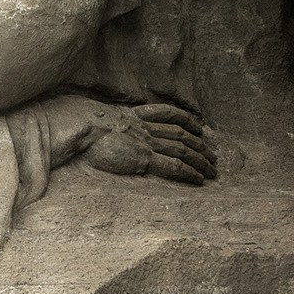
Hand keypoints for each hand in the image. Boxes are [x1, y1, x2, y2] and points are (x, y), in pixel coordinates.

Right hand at [77, 102, 218, 183]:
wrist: (81, 126)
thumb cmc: (79, 124)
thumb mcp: (93, 116)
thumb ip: (101, 119)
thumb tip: (94, 126)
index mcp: (133, 116)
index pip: (167, 114)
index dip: (185, 119)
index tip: (198, 127)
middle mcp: (144, 127)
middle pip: (180, 134)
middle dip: (200, 144)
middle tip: (213, 155)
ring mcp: (146, 141)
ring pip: (182, 149)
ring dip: (200, 159)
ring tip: (213, 169)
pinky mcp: (144, 157)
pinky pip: (172, 165)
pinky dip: (188, 171)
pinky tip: (199, 178)